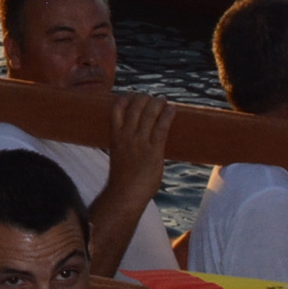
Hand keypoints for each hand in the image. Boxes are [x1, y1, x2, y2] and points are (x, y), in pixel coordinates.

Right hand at [105, 92, 171, 207]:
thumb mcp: (119, 155)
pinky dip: (167, 116)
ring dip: (157, 103)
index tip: (133, 94)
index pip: (118, 108)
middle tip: (152, 97)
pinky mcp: (153, 151)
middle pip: (134, 107)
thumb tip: (134, 139)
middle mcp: (126, 136)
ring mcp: (140, 143)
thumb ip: (125, 144)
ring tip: (163, 99)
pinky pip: (161, 128)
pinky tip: (172, 109)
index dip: (126, 98)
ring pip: (148, 114)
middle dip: (144, 98)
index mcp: (115, 136)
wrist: (126, 194)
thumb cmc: (122, 179)